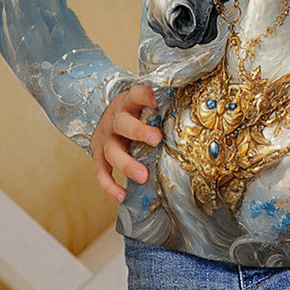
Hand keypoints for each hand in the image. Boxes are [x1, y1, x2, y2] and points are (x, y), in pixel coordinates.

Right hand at [90, 83, 162, 202]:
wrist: (109, 115)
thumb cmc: (134, 111)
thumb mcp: (144, 103)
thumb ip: (162, 106)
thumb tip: (192, 112)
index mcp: (127, 102)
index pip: (135, 94)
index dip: (144, 95)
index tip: (155, 100)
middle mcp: (113, 119)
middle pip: (122, 124)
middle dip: (138, 132)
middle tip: (156, 139)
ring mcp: (104, 138)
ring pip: (112, 151)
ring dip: (127, 164)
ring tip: (143, 176)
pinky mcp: (98, 155)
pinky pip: (101, 172)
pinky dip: (109, 185)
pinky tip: (121, 195)